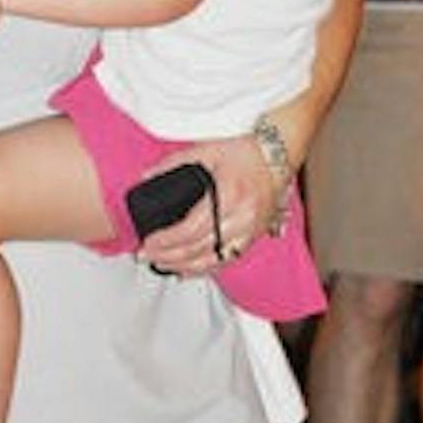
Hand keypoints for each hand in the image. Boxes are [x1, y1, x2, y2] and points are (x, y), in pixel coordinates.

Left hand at [137, 136, 275, 276]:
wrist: (276, 156)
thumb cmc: (244, 152)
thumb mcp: (205, 151)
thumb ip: (174, 164)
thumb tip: (147, 177)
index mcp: (227, 194)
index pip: (192, 228)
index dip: (167, 240)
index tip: (149, 242)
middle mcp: (241, 216)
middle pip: (200, 248)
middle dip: (169, 256)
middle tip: (147, 256)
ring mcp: (249, 230)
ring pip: (213, 260)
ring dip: (184, 267)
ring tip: (162, 265)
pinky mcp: (253, 237)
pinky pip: (226, 260)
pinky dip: (205, 269)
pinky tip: (187, 271)